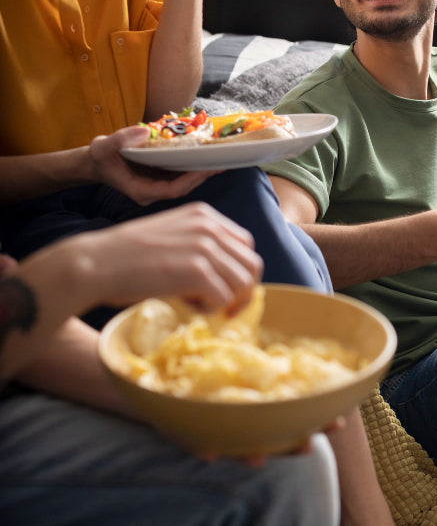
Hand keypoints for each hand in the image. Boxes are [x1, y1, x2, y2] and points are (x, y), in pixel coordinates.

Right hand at [72, 202, 261, 313]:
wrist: (96, 263)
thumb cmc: (126, 256)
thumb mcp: (171, 235)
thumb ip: (198, 246)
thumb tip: (224, 275)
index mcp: (204, 215)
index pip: (245, 245)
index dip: (239, 270)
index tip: (225, 289)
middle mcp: (209, 227)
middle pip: (251, 264)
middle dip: (242, 290)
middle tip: (221, 307)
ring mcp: (204, 247)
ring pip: (244, 284)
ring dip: (226, 302)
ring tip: (198, 304)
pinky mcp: (196, 271)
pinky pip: (224, 299)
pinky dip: (210, 310)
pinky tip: (188, 305)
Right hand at [88, 126, 215, 205]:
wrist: (95, 163)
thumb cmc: (99, 157)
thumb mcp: (103, 146)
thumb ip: (121, 139)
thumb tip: (145, 131)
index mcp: (141, 190)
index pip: (173, 190)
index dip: (191, 179)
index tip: (206, 166)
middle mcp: (153, 192)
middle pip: (184, 187)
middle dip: (203, 174)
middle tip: (223, 160)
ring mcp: (158, 187)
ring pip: (185, 182)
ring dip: (203, 170)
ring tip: (222, 157)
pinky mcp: (161, 179)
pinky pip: (181, 174)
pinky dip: (194, 165)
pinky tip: (207, 155)